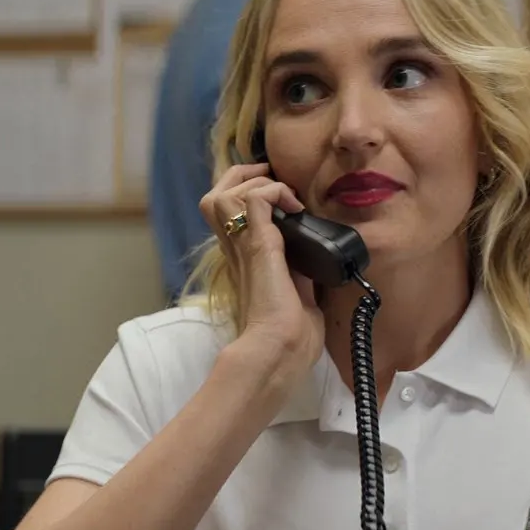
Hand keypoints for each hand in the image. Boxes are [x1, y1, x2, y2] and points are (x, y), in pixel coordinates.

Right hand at [198, 162, 322, 375]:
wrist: (280, 352)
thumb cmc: (289, 339)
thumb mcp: (296, 296)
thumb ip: (298, 273)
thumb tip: (313, 259)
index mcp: (242, 260)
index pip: (228, 215)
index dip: (246, 194)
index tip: (279, 196)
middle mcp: (235, 250)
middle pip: (216, 195)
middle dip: (242, 177)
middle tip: (272, 180)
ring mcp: (242, 246)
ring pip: (225, 191)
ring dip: (256, 183)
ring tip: (285, 194)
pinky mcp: (258, 246)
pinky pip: (255, 199)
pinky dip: (275, 191)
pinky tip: (294, 206)